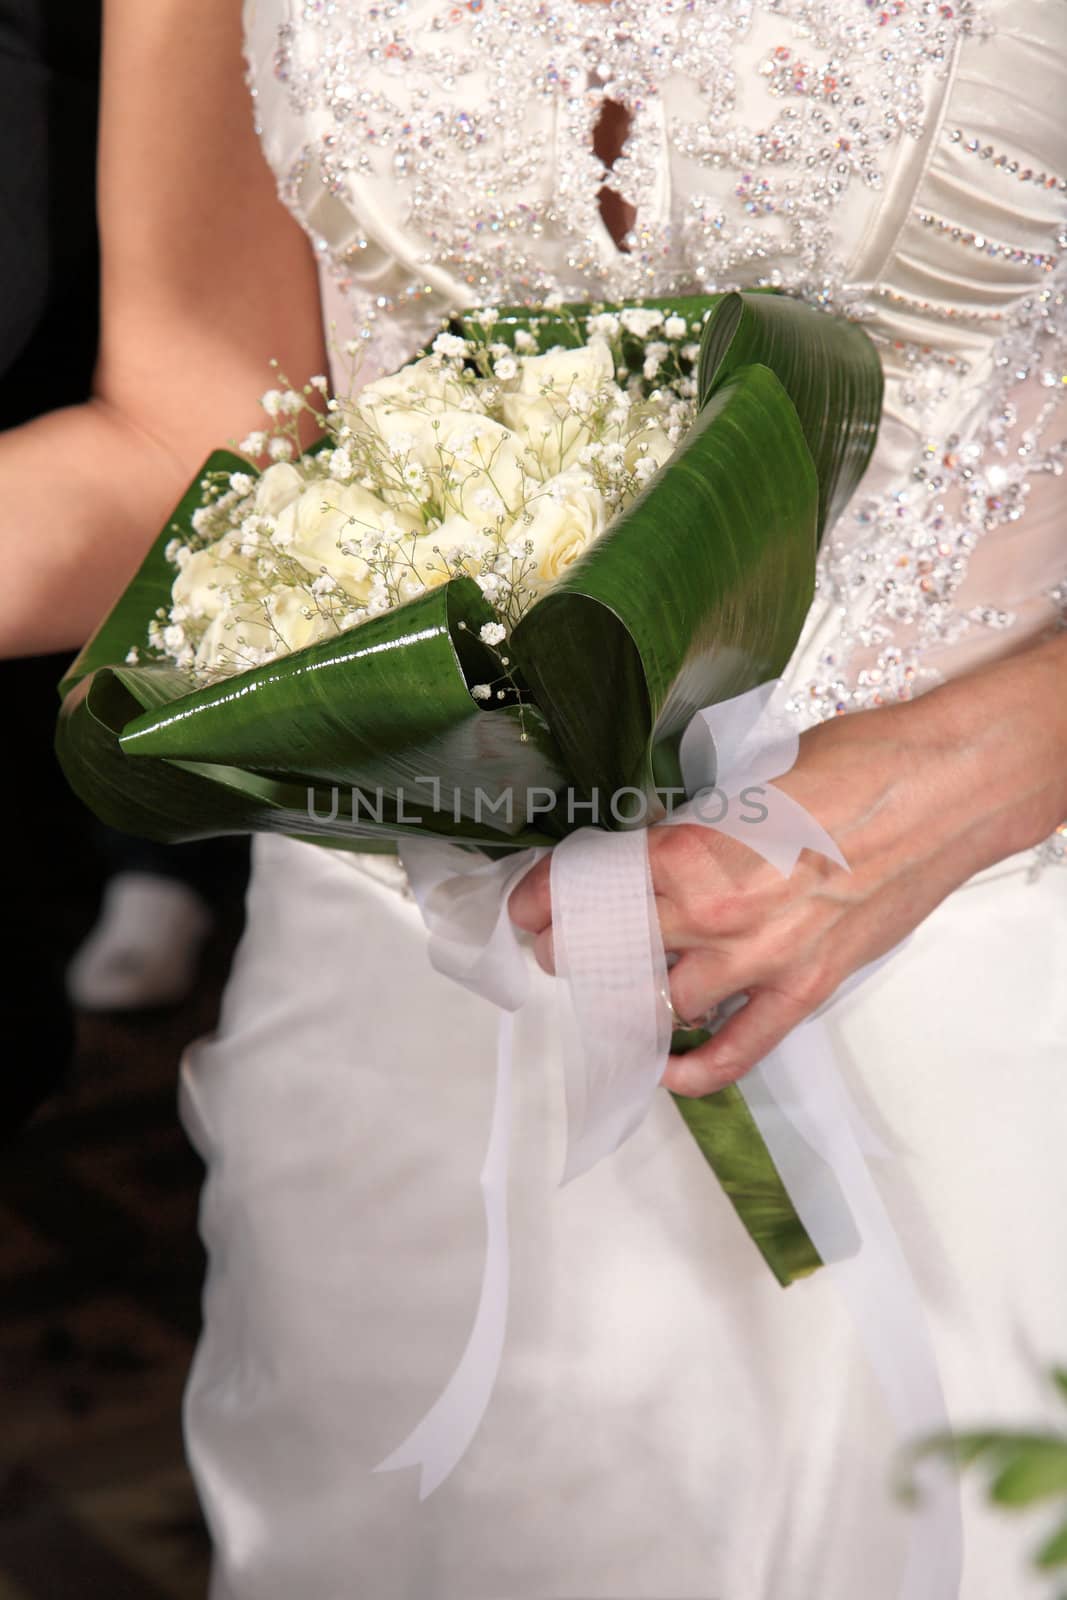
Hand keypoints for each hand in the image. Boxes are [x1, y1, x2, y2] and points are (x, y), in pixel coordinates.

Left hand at [508, 632, 1066, 1095]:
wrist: (942, 789)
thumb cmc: (852, 765)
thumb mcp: (746, 781)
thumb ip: (692, 827)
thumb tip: (652, 849)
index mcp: (689, 850)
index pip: (589, 890)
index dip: (544, 901)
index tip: (526, 907)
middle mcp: (713, 914)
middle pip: (609, 950)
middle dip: (572, 948)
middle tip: (561, 944)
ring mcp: (760, 959)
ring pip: (659, 1003)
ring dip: (625, 998)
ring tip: (609, 986)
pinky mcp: (805, 988)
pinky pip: (739, 1049)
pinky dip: (698, 1069)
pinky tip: (667, 1068)